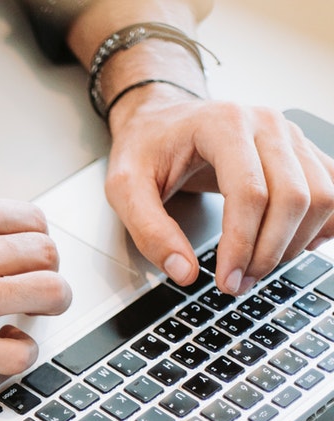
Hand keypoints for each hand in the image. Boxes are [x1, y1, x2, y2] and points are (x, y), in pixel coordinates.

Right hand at [0, 194, 70, 375]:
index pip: (34, 221)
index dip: (35, 244)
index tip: (27, 258)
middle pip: (47, 257)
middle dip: (43, 275)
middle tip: (29, 290)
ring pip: (50, 296)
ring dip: (45, 310)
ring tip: (24, 319)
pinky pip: (17, 353)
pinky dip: (20, 354)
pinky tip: (2, 349)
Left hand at [104, 91, 333, 294]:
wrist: (162, 119)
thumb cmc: (145, 147)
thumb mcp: (124, 187)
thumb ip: (149, 231)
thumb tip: (183, 273)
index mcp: (224, 125)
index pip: (250, 193)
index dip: (242, 245)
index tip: (225, 280)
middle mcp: (267, 125)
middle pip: (294, 197)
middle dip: (269, 251)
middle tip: (238, 284)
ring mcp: (290, 136)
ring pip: (321, 196)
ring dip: (294, 243)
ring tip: (255, 268)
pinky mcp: (302, 152)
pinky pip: (332, 190)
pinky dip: (320, 224)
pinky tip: (290, 245)